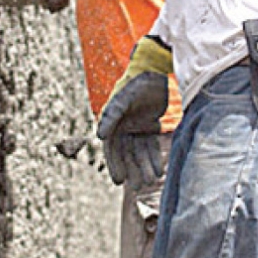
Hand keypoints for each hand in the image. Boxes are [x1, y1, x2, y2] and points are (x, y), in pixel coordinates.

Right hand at [96, 36, 172, 189]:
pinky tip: (158, 171)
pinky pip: (150, 147)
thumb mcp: (125, 97)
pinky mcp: (150, 127)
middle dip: (131, 169)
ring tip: (149, 181)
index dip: (114, 163)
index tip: (118, 179)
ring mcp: (136, 127)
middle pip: (125, 153)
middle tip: (135, 186)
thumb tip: (99, 136)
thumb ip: (112, 114)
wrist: (155, 71)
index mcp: (112, 121)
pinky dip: (153, 159)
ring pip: (139, 152)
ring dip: (143, 166)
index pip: (111, 147)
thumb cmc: (137, 83)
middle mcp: (122, 126)